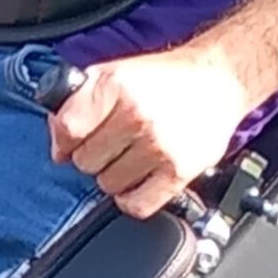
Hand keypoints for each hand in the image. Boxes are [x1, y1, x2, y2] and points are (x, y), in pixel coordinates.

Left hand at [47, 47, 252, 218]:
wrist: (219, 78)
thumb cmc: (165, 77)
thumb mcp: (114, 72)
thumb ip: (78, 102)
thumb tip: (58, 145)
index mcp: (116, 86)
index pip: (68, 130)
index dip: (64, 140)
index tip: (72, 142)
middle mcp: (137, 115)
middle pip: (85, 162)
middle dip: (93, 156)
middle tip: (112, 144)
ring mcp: (159, 145)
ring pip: (108, 185)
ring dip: (115, 177)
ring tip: (131, 157)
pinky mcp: (180, 171)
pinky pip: (137, 205)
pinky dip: (133, 199)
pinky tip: (140, 180)